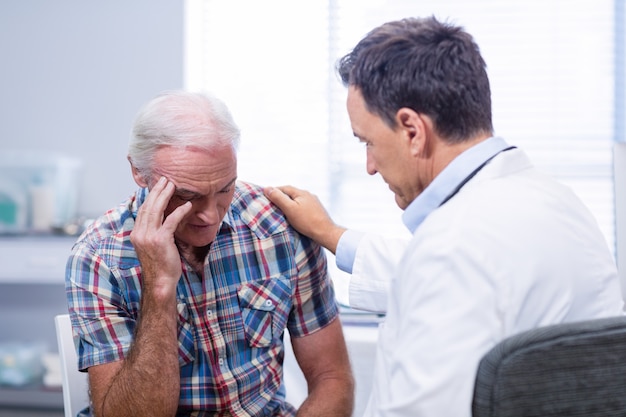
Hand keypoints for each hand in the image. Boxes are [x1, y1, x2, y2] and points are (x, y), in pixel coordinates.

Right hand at [131, 177, 191, 293]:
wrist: (160, 282)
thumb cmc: (160, 265)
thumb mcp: (152, 246)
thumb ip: (154, 232)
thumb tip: (163, 219)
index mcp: (136, 234)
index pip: (143, 210)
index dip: (151, 196)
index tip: (158, 186)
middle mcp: (139, 233)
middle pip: (148, 206)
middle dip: (157, 191)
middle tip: (165, 179)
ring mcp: (148, 236)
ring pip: (156, 210)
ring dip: (165, 195)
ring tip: (173, 185)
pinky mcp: (160, 240)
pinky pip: (170, 221)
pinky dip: (179, 211)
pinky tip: (187, 205)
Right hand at [264, 185, 345, 253]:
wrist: (326, 233)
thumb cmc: (307, 221)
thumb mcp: (289, 209)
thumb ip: (278, 198)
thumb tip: (267, 188)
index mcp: (302, 193)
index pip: (284, 188)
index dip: (274, 191)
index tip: (265, 196)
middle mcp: (309, 195)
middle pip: (291, 193)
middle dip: (281, 197)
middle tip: (271, 203)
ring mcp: (314, 203)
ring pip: (298, 200)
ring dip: (290, 203)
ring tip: (282, 210)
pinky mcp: (317, 211)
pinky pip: (304, 207)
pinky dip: (297, 209)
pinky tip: (295, 216)